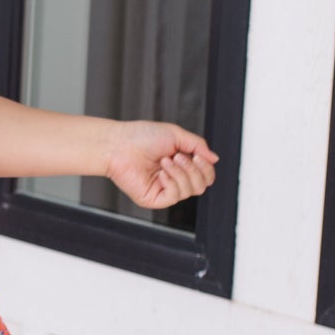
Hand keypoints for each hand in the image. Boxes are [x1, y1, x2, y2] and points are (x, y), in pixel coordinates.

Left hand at [103, 120, 218, 210]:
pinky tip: (161, 173)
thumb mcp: (177, 135)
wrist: (119, 144)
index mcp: (181, 165)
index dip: (206, 168)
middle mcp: (174, 178)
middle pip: (202, 185)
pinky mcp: (154, 199)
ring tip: (166, 161)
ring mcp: (164, 190)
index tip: (197, 155)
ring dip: (181, 173)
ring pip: (191, 191)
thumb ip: (198, 146)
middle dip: (194, 170)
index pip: (206, 175)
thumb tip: (215, 159)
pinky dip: (172, 182)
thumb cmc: (141, 137)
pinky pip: (175, 196)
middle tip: (178, 156)